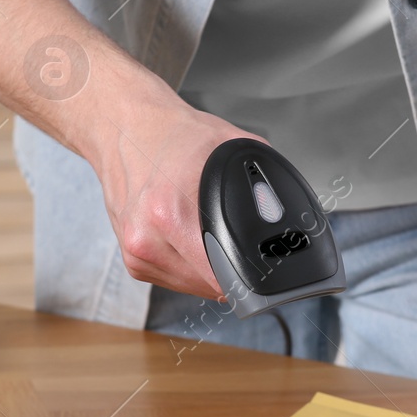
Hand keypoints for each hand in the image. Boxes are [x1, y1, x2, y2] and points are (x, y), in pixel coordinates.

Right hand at [85, 96, 260, 300]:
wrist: (125, 128)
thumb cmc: (174, 136)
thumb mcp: (230, 147)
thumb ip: (263, 181)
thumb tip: (291, 214)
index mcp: (168, 211)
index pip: (220, 275)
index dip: (249, 276)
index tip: (263, 271)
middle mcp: (146, 237)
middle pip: (211, 285)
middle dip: (233, 271)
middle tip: (241, 244)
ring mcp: (136, 252)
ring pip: (193, 287)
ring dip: (211, 272)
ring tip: (211, 234)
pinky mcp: (132, 261)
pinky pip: (175, 280)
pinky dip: (191, 268)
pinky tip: (192, 239)